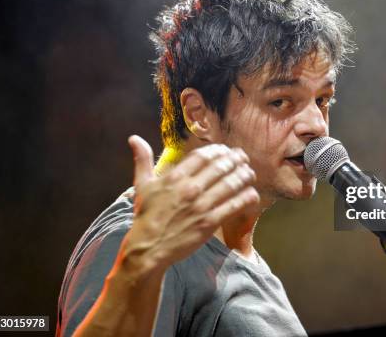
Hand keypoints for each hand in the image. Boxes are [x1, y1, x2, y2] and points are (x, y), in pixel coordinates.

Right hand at [122, 135, 259, 271]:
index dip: (218, 150)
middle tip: (243, 157)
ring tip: (250, 172)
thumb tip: (133, 138)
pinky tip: (252, 193)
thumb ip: (142, 160)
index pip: (203, 156)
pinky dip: (246, 197)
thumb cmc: (145, 216)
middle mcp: (190, 189)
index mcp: (175, 177)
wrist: (148, 248)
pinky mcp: (209, 223)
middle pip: (220, 167)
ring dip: (244, 175)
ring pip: (230, 184)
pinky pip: (234, 206)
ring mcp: (201, 206)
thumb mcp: (142, 185)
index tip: (226, 150)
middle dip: (235, 159)